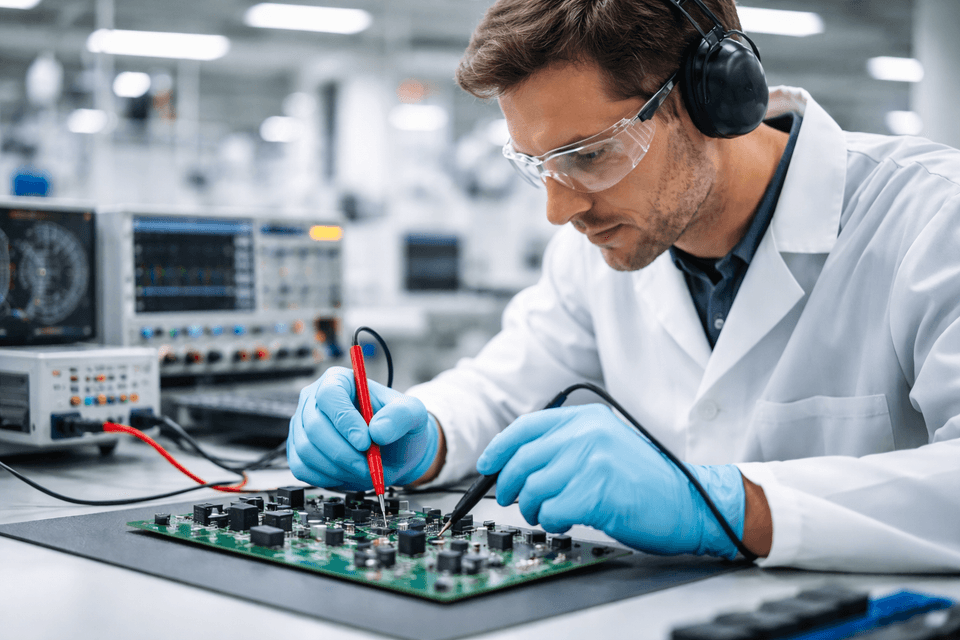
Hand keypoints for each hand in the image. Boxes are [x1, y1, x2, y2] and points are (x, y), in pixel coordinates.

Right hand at [287, 366, 438, 490]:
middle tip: (368, 464)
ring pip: (307, 450)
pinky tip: (346, 473)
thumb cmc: (398, 427)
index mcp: (339, 381)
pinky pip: (302, 468)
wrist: (393, 452)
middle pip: (314, 426)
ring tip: (363, 469)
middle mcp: (314, 400)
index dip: (345, 421)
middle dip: (344, 452)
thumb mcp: (412, 414)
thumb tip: (378, 430)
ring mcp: (302, 426)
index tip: (365, 442)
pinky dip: (327, 477)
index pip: (330, 395)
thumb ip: (400, 416)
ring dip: (338, 467)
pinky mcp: (297, 451)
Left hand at [476, 404, 745, 557]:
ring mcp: (591, 460)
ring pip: (533, 488)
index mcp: (588, 419)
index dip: (500, 448)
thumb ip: (569, 445)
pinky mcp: (595, 491)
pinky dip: (553, 521)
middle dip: (509, 485)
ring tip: (548, 514)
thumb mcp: (608, 446)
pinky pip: (552, 510)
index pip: (527, 427)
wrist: (691, 503)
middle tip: (511, 500)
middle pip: (523, 459)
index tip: (487, 465)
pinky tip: (568, 520)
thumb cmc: (649, 482)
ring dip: (533, 508)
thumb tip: (522, 463)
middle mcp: (587, 434)